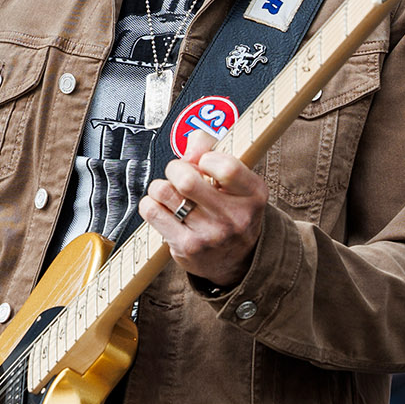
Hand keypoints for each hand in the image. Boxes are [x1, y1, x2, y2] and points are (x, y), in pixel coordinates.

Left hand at [138, 130, 265, 291]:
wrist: (236, 261)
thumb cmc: (232, 212)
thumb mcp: (236, 182)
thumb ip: (213, 151)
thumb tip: (191, 142)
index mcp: (253, 195)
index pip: (225, 167)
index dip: (205, 157)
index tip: (203, 163)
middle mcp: (235, 218)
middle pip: (186, 179)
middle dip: (176, 168)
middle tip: (180, 174)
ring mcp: (210, 235)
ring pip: (164, 191)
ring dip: (160, 186)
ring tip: (171, 193)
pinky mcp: (186, 248)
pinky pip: (152, 211)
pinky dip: (151, 203)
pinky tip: (164, 209)